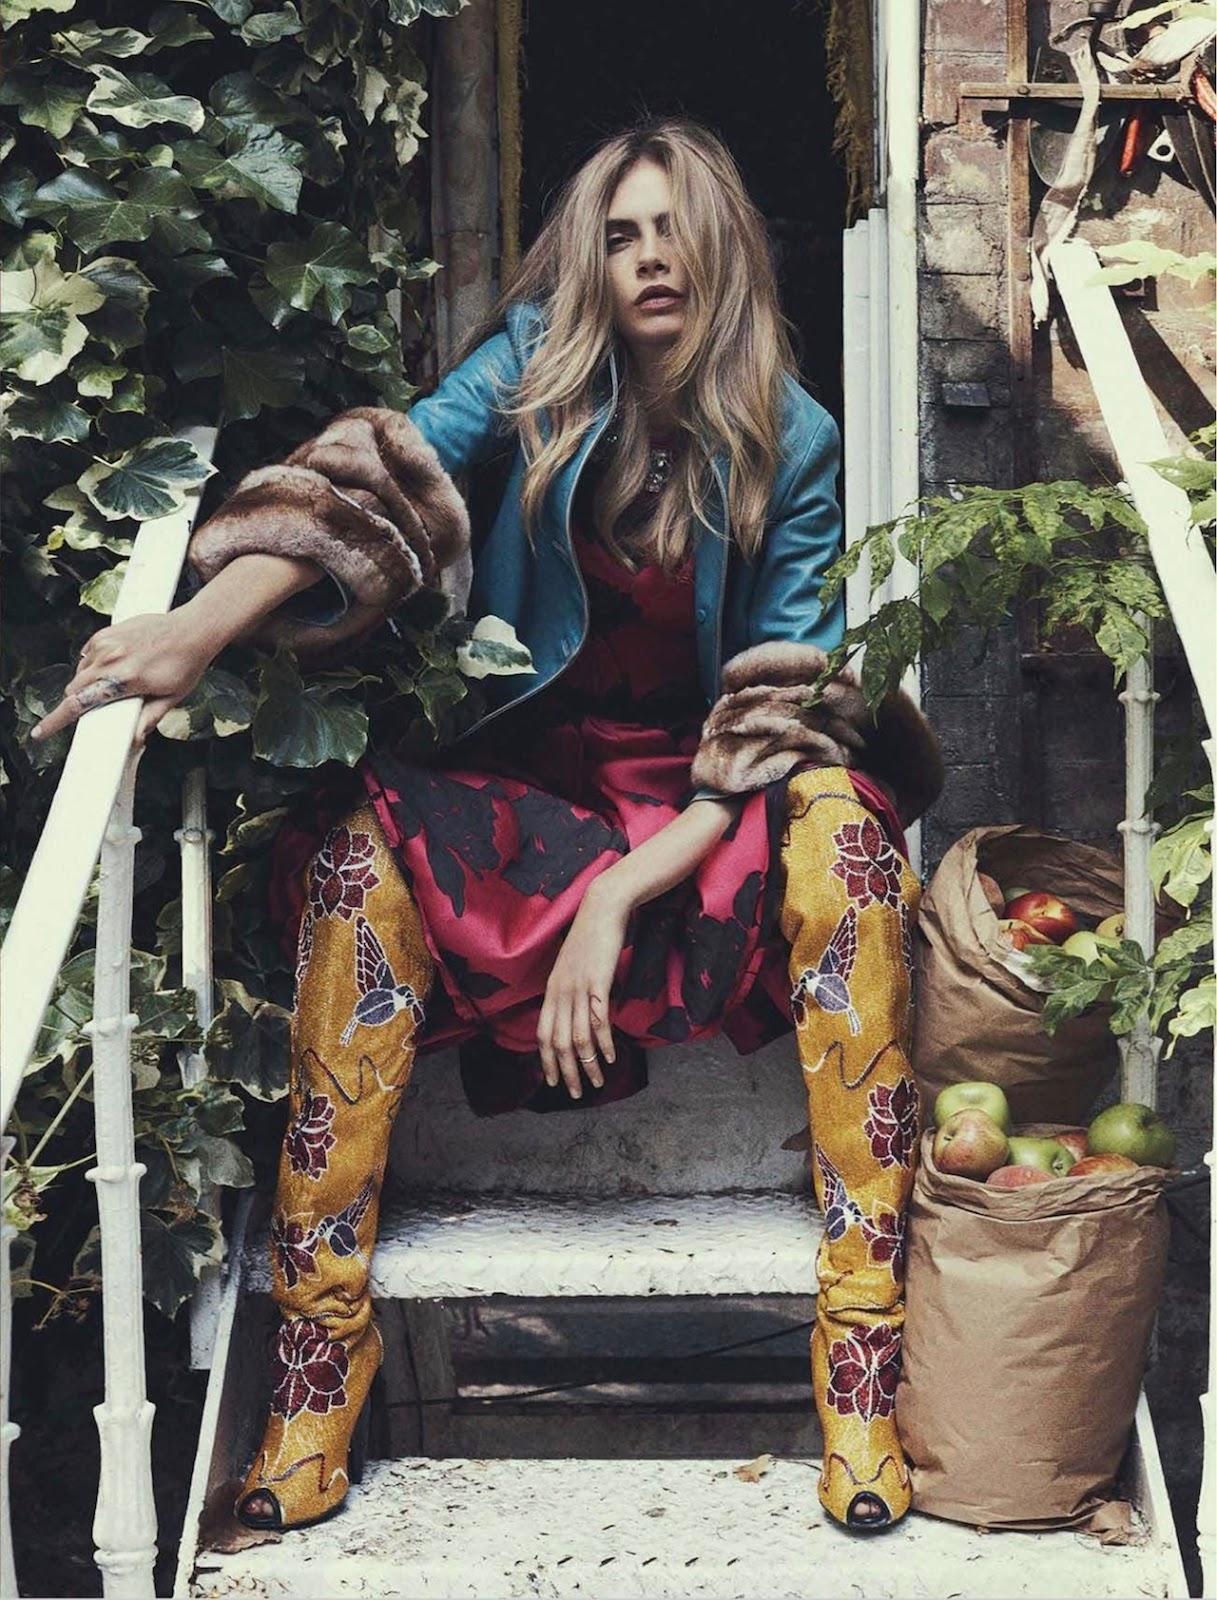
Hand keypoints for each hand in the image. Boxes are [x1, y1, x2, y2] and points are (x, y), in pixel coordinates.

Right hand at [32, 611, 214, 746]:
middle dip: (80, 701)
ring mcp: (106, 644)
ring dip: (89, 681)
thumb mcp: (171, 698)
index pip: (79, 703)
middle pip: (74, 688)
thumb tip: (134, 740)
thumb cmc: (186, 664)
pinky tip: (116, 664)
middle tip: (101, 705)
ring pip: (80, 671)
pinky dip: (94, 663)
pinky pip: (88, 654)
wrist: (193, 629)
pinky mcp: (106, 632)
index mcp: (123, 680)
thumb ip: (149, 719)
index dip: (56, 720)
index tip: (41, 732)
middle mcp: (110, 660)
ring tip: (118, 681)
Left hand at [536, 881, 628, 1098]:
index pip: (543, 1033)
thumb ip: (569, 989)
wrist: (601, 908)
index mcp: (552, 989)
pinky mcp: (598, 982)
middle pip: (559, 1042)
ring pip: (578, 1036)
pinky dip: (602, 1042)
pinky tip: (608, 1057)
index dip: (546, 1060)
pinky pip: (598, 1020)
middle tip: (576, 1093)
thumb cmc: (590, 936)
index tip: (552, 1081)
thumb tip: (574, 1012)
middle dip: (566, 1072)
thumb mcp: (572, 965)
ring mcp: (578, 987)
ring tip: (597, 1082)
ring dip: (587, 1064)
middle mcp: (560, 991)